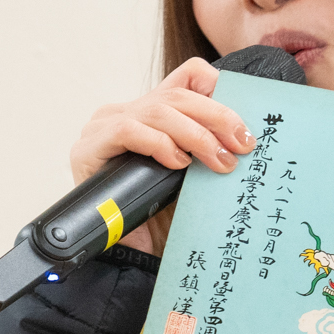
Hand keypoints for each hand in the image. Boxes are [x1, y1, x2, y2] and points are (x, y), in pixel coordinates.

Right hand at [71, 60, 257, 254]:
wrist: (128, 256)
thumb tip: (245, 133)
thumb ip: (207, 146)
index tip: (241, 120)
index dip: (217, 88)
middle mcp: (124, 113)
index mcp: (148, 111)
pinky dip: (159, 144)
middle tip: (243, 145)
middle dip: (217, 118)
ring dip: (196, 135)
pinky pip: (127, 130)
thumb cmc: (161, 216)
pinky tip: (178, 164)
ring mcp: (102, 127)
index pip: (186, 76)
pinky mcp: (88, 148)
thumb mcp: (192, 172)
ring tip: (219, 162)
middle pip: (177, 94)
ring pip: (158, 110)